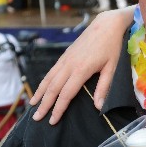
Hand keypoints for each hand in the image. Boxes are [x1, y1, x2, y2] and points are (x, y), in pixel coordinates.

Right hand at [30, 6, 134, 122]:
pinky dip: (43, 82)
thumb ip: (104, 87)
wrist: (106, 24)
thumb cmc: (112, 47)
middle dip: (44, 104)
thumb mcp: (112, 68)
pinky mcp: (65, 55)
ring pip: (48, 79)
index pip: (66, 94)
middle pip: (52, 88)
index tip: (52, 121)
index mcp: (81, 70)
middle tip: (37, 119)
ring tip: (33, 106)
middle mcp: (69, 65)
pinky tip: (41, 89)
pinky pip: (51, 71)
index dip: (58, 109)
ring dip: (40, 93)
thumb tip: (98, 107)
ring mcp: (65, 59)